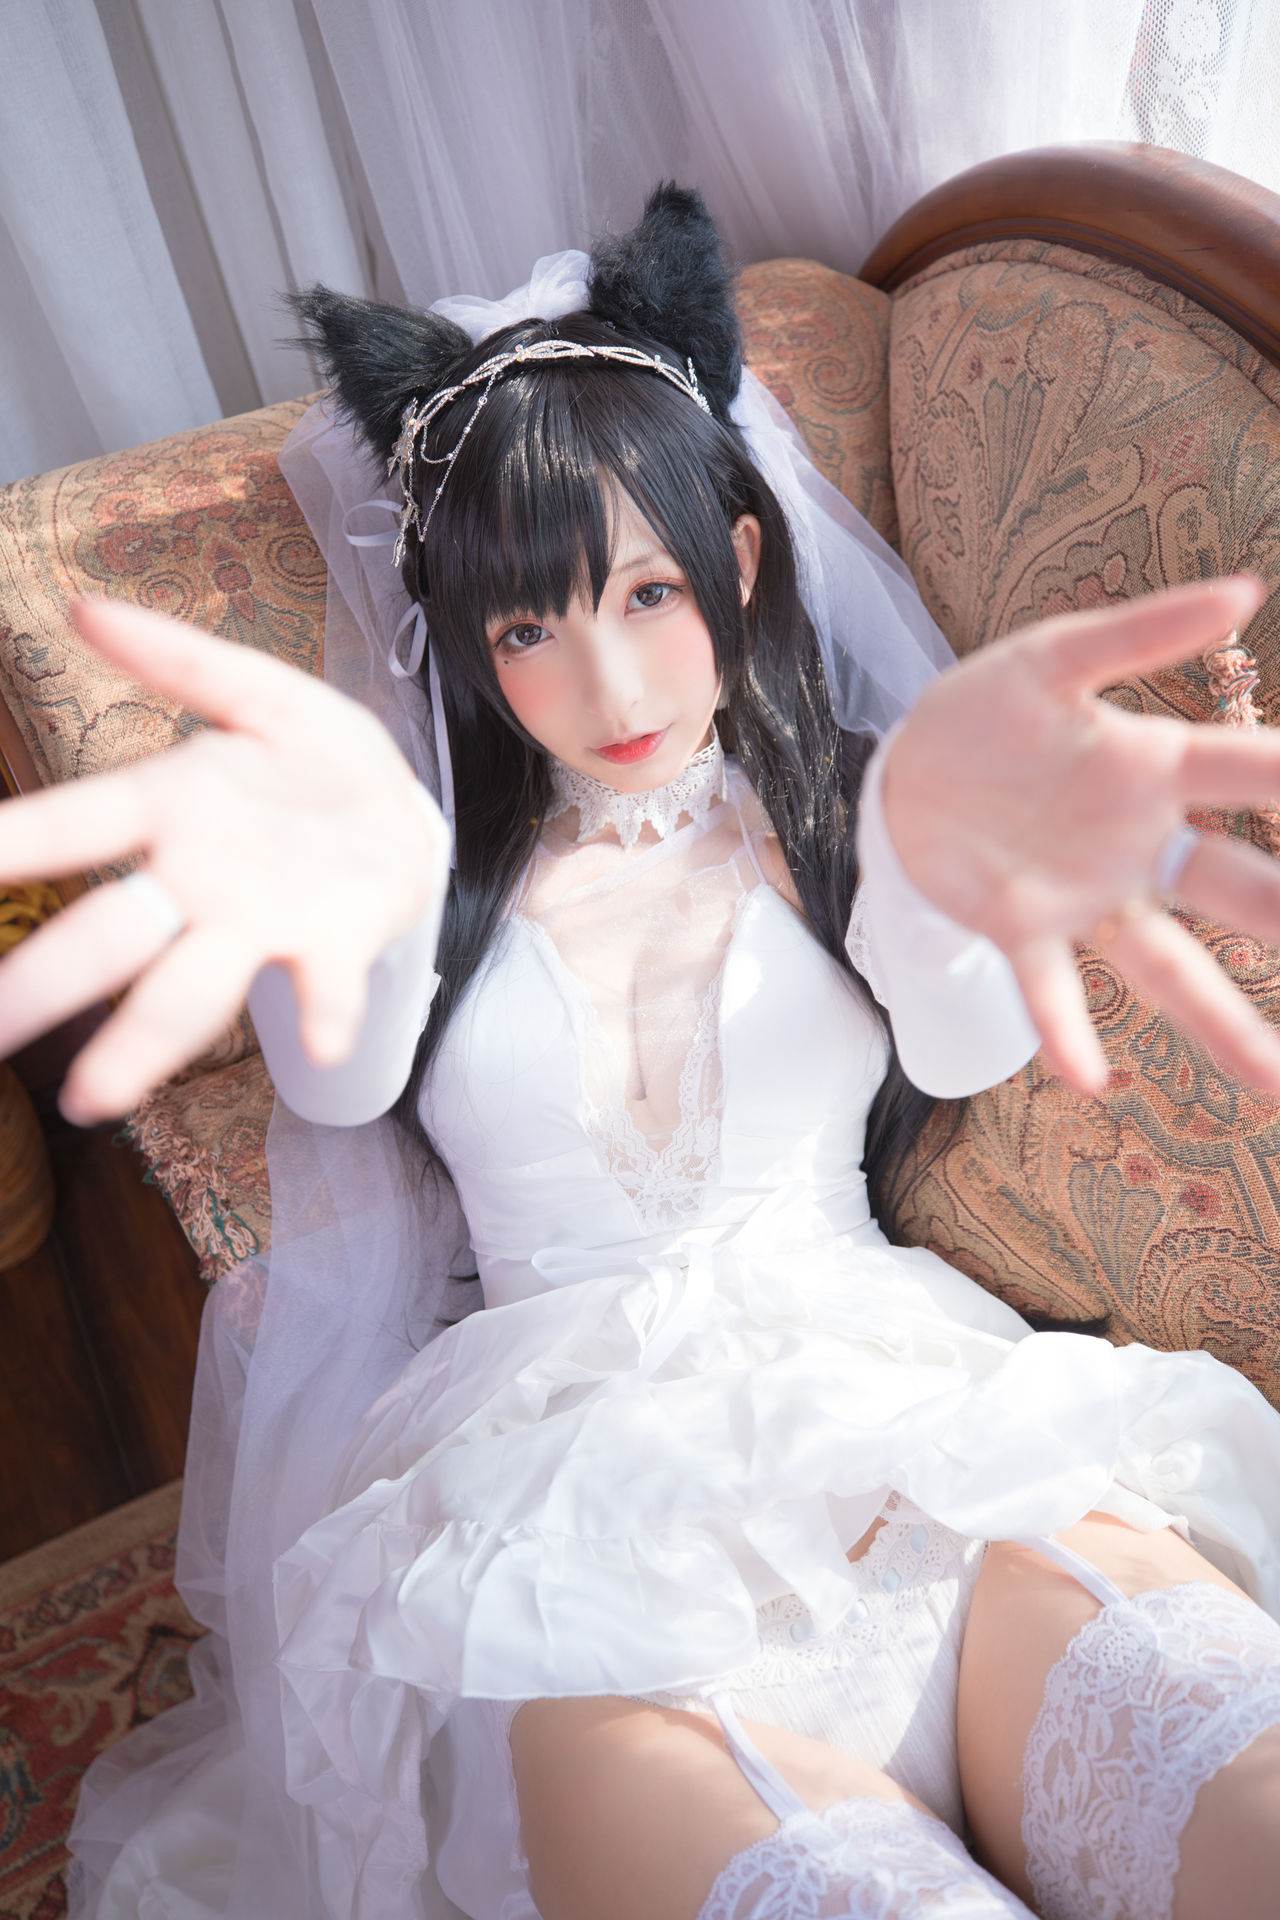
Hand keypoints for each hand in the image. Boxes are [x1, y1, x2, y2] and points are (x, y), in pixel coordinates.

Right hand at [0, 599, 449, 1122]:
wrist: (411, 815)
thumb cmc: (321, 760)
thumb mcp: (262, 693)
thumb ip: (181, 657)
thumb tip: (84, 607)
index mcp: (176, 806)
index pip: (77, 824)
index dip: (17, 844)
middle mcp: (204, 878)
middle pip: (113, 935)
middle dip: (48, 982)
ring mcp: (266, 919)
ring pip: (189, 987)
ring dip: (144, 1042)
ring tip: (95, 1095)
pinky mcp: (335, 942)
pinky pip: (324, 985)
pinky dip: (323, 1011)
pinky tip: (322, 1040)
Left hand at [881, 575, 1279, 1097]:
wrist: (903, 767)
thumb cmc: (991, 708)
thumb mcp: (1055, 657)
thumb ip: (1142, 631)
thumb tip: (1248, 591)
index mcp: (1153, 767)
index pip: (1252, 772)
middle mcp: (1137, 844)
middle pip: (1233, 887)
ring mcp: (1083, 895)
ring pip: (1167, 967)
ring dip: (1221, 1021)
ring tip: (1273, 1080)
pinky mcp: (1018, 928)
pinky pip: (1049, 986)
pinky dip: (1068, 1031)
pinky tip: (1092, 1076)